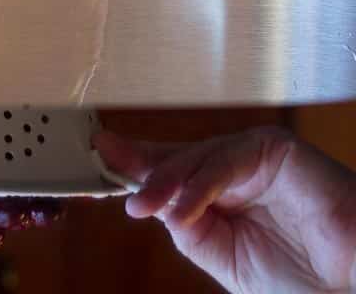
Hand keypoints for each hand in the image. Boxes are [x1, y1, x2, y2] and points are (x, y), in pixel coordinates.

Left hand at [94, 127, 355, 293]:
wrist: (350, 284)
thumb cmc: (302, 278)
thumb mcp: (227, 258)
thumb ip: (191, 228)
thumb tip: (150, 202)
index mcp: (221, 191)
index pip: (169, 170)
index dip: (133, 163)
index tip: (97, 153)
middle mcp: (235, 166)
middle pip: (176, 156)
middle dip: (139, 165)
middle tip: (105, 164)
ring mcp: (254, 154)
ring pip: (196, 157)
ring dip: (164, 182)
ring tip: (143, 205)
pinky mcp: (275, 148)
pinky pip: (226, 162)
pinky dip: (199, 186)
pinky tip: (181, 207)